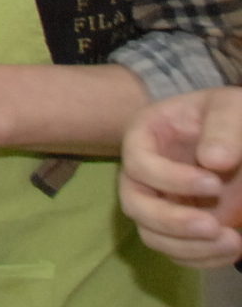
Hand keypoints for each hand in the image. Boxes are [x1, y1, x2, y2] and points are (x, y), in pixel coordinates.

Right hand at [120, 88, 241, 268]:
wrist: (234, 137)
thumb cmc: (227, 115)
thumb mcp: (229, 110)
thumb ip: (224, 128)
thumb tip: (213, 161)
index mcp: (144, 138)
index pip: (138, 163)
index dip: (170, 179)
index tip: (214, 184)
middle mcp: (142, 173)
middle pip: (135, 205)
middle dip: (172, 221)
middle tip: (214, 226)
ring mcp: (157, 201)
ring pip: (152, 235)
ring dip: (189, 246)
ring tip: (232, 241)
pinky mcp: (176, 225)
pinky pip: (176, 251)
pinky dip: (202, 257)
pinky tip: (233, 246)